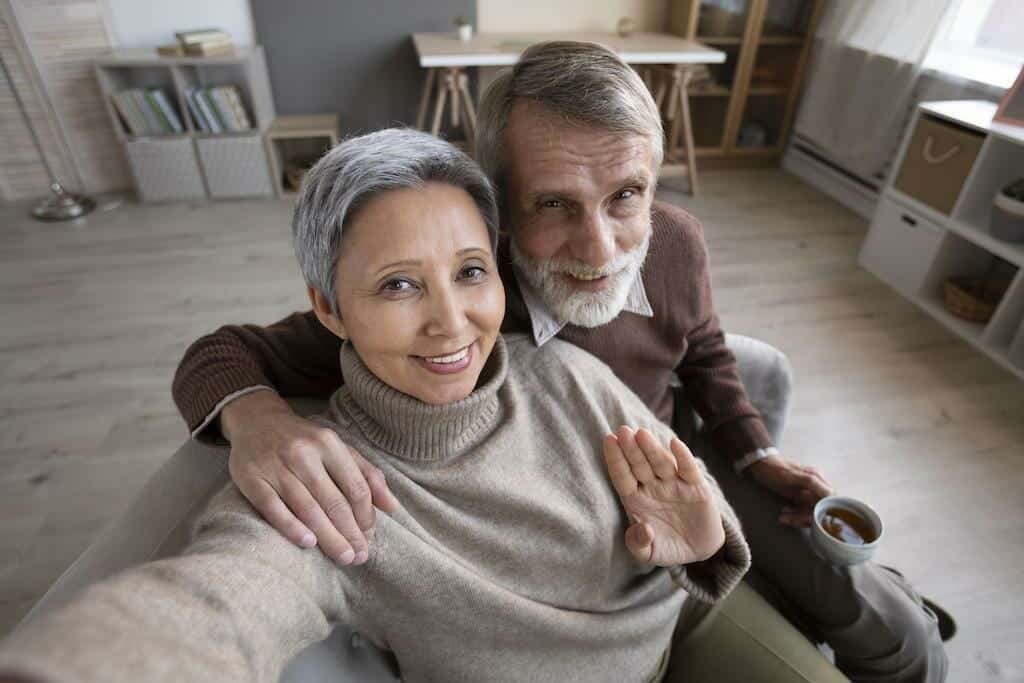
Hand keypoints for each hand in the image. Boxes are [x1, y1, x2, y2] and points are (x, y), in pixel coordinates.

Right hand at [221, 390, 398, 564]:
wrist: (256, 421)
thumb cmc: (305, 441)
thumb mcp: (338, 449)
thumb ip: (367, 474)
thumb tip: (393, 507)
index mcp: (329, 444)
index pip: (355, 486)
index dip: (366, 516)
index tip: (370, 538)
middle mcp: (303, 453)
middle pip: (333, 501)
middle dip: (350, 533)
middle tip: (359, 557)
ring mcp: (276, 466)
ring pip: (307, 508)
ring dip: (328, 536)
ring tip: (342, 557)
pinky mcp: (251, 478)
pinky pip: (273, 508)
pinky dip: (291, 527)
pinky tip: (308, 543)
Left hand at [603, 426, 724, 565]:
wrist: (698, 551)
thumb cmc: (667, 546)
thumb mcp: (649, 553)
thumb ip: (638, 545)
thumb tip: (643, 529)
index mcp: (636, 499)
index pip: (622, 476)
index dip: (615, 459)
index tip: (608, 440)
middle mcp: (653, 487)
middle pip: (639, 464)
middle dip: (631, 448)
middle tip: (623, 431)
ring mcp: (674, 484)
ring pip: (661, 463)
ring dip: (652, 448)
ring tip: (641, 434)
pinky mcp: (696, 487)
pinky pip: (688, 469)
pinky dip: (683, 456)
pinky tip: (675, 443)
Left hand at [747, 455, 832, 527]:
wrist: (759, 464)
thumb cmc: (774, 468)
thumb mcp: (791, 475)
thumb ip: (810, 482)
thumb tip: (830, 493)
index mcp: (817, 479)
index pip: (829, 500)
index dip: (822, 511)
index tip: (809, 518)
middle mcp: (816, 485)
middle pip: (820, 508)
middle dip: (806, 517)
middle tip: (789, 519)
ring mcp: (808, 492)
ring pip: (811, 511)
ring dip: (798, 517)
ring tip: (783, 517)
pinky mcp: (800, 497)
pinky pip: (802, 510)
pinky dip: (794, 515)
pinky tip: (783, 514)